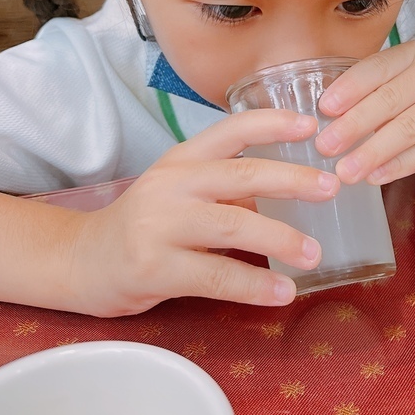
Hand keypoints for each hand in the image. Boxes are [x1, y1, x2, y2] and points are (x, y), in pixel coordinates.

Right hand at [68, 110, 338, 316]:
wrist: (82, 261)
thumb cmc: (146, 223)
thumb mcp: (181, 190)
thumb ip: (228, 185)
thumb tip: (292, 189)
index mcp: (182, 158)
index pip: (231, 129)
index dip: (272, 123)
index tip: (312, 125)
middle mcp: (172, 184)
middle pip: (241, 174)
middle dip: (292, 180)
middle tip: (331, 187)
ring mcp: (161, 226)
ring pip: (234, 225)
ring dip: (281, 239)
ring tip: (314, 254)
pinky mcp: (155, 268)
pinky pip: (216, 276)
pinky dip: (255, 286)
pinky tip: (284, 291)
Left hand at [315, 41, 414, 184]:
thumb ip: (386, 89)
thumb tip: (336, 118)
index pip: (378, 68)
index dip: (349, 88)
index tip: (323, 109)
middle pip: (390, 99)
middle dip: (354, 125)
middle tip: (325, 146)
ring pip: (409, 128)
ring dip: (373, 152)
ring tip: (346, 170)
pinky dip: (400, 165)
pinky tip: (378, 176)